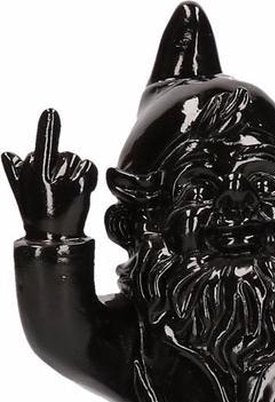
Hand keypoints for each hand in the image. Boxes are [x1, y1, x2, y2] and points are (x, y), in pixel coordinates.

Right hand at [2, 109, 96, 239]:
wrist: (55, 240)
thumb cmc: (37, 216)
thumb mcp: (22, 195)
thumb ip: (15, 174)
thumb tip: (8, 154)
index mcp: (34, 177)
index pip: (41, 149)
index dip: (47, 129)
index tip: (51, 111)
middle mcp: (50, 178)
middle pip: (62, 154)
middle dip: (62, 165)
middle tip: (58, 188)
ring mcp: (68, 184)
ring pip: (76, 159)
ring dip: (75, 170)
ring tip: (68, 189)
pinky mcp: (82, 189)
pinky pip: (89, 166)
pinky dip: (87, 173)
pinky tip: (80, 187)